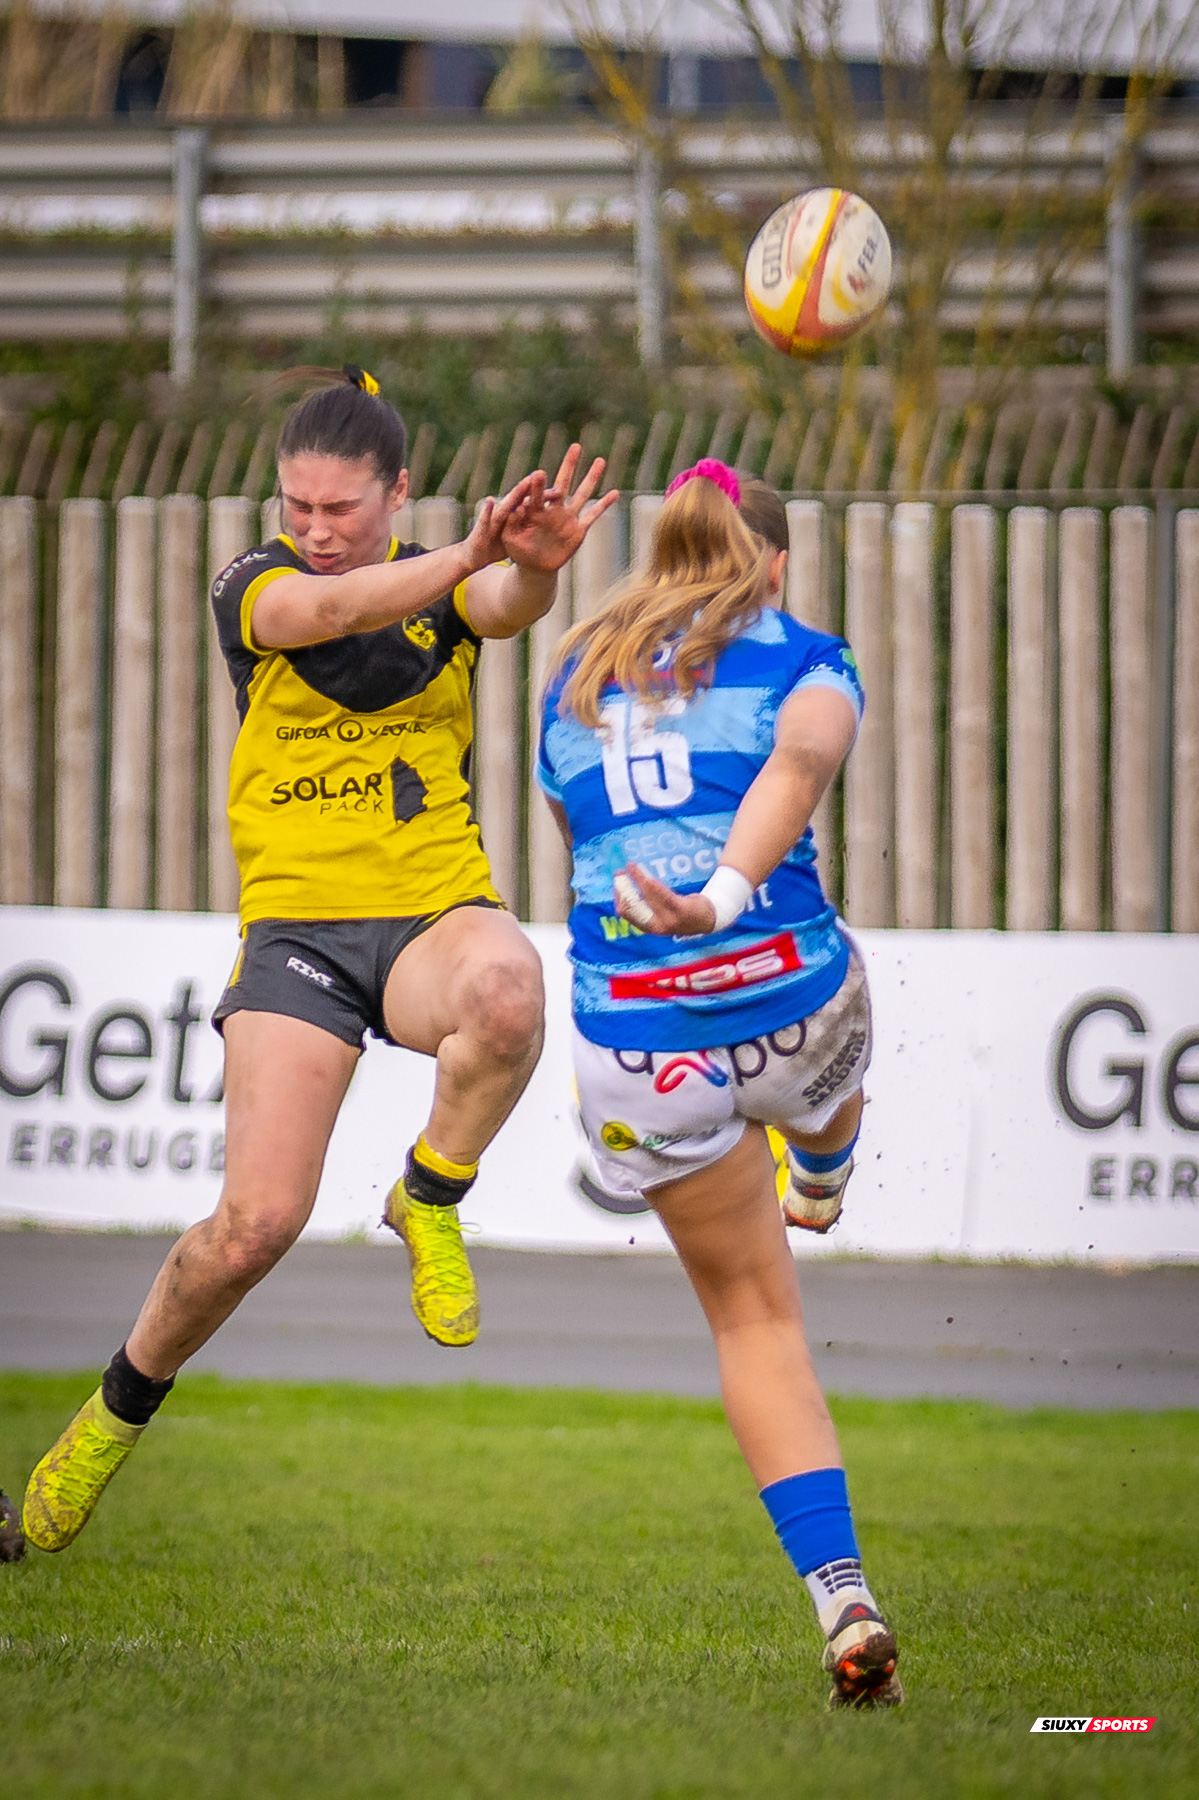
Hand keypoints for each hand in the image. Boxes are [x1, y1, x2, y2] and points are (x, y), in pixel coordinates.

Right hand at [461, 471, 545, 573]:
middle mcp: (503, 513)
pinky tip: (491, 501)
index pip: (529, 503)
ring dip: (514, 494)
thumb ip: (524, 529)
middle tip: (541, 475)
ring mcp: (492, 519)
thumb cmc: (496, 546)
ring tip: (524, 483)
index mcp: (513, 516)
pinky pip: (484, 520)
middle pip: (519, 499)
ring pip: (505, 505)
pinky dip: (487, 511)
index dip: (542, 496)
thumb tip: (544, 527)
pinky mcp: (481, 529)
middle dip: (529, 487)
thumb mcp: (514, 538)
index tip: (558, 491)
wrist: (474, 556)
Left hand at [500, 443, 619, 572]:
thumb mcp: (510, 539)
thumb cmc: (519, 552)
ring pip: (582, 494)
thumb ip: (511, 524)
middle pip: (563, 483)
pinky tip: (615, 493)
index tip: (538, 474)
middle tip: (576, 447)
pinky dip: (604, 505)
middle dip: (569, 466)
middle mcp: (553, 509)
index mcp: (535, 510)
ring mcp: (567, 518)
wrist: (535, 567)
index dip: (538, 485)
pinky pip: (593, 515)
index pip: (537, 494)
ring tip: (600, 460)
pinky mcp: (578, 530)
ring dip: (592, 478)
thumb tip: (515, 508)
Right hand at [614, 865, 717, 937]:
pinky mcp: (680, 909)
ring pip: (646, 896)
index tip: (617, 882)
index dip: (618, 896)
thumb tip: (625, 888)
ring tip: (631, 866)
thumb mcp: (660, 913)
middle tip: (619, 872)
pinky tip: (646, 876)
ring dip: (636, 879)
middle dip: (622, 886)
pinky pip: (661, 895)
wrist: (708, 918)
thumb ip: (645, 904)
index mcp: (649, 927)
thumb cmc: (680, 913)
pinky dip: (651, 884)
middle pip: (632, 905)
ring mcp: (669, 919)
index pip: (626, 913)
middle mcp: (656, 926)